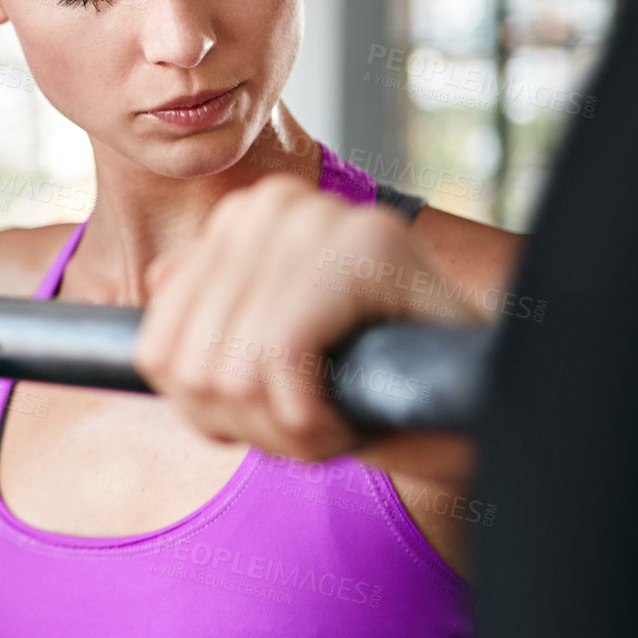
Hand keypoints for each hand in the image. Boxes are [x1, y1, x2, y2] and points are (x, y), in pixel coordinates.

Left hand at [133, 173, 478, 461]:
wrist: (482, 397)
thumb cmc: (374, 373)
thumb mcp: (274, 349)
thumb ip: (213, 315)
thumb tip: (156, 282)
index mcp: (243, 219)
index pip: (160, 342)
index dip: (205, 411)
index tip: (266, 419)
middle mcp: (273, 205)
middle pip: (191, 365)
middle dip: (247, 427)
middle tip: (310, 430)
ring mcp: (320, 220)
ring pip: (231, 372)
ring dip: (284, 432)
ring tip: (334, 422)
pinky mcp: (362, 251)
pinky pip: (279, 361)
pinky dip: (310, 421)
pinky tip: (348, 424)